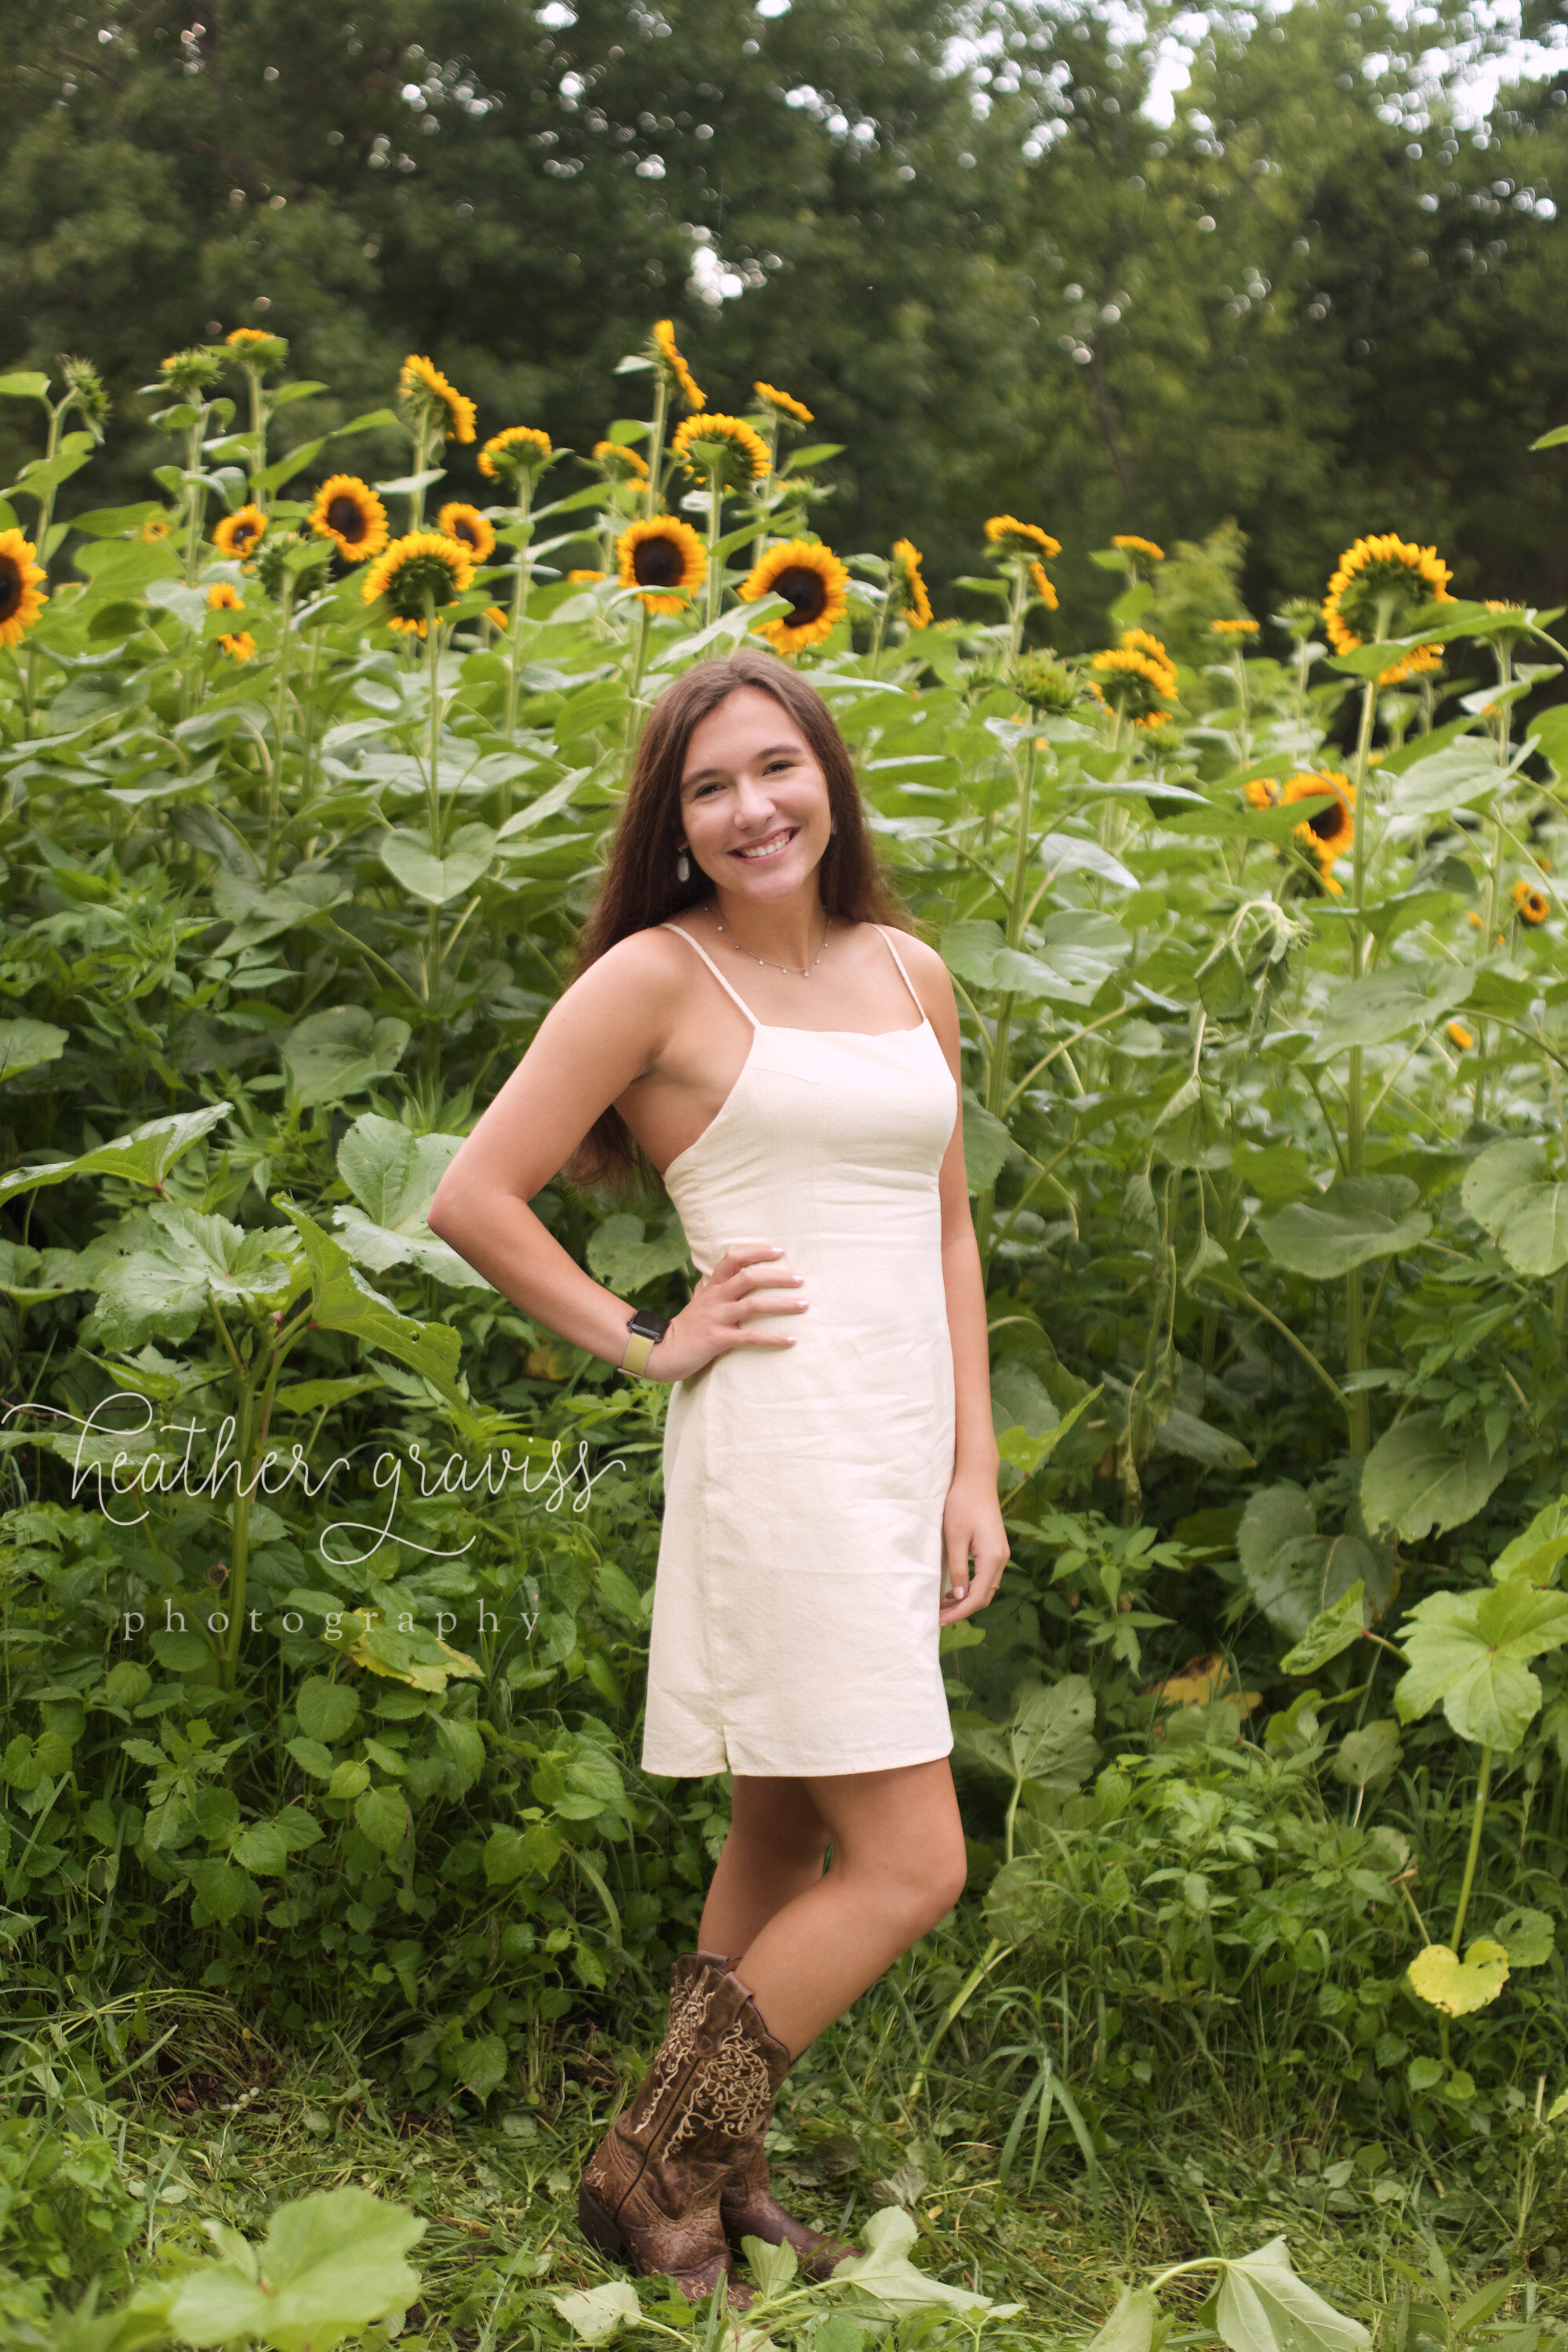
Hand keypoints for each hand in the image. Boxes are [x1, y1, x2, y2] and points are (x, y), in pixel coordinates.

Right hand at [647, 1240, 806, 1380]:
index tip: (779, 1251)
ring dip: (782, 1305)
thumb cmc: (684, 1329)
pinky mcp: (718, 1340)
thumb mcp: (694, 1303)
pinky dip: (772, 1338)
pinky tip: (791, 1340)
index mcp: (713, 1287)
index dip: (756, 1252)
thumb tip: (705, 1278)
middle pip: (748, 1277)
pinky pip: (750, 1337)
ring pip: (753, 1305)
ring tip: (804, 1305)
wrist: (663, 1352)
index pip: (733, 1258)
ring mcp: (716, 1318)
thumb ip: (703, 1289)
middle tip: (801, 1280)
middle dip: (777, 1277)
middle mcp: (715, 1298)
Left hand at [938, 1470, 1009, 1624]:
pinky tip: (952, 1591)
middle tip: (937, 1618)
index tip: (939, 1621)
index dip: (959, 1613)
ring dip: (965, 1600)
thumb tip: (960, 1597)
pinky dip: (970, 1588)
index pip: (978, 1597)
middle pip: (984, 1596)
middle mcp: (1001, 1558)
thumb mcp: (955, 1537)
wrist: (976, 1478)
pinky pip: (985, 1576)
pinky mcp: (994, 1548)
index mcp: (993, 1558)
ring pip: (985, 1588)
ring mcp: (1000, 1553)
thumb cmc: (962, 1503)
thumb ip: (959, 1569)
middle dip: (962, 1610)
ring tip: (941, 1608)